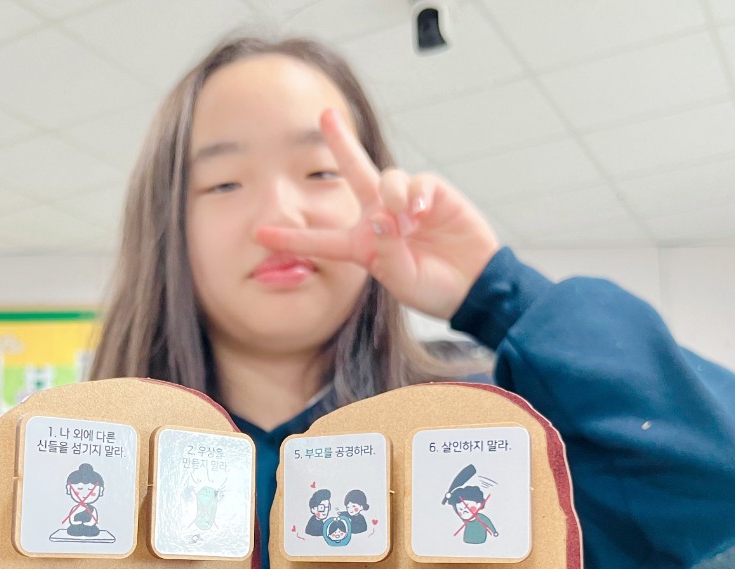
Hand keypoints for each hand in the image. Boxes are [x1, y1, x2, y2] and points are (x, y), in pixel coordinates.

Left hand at [255, 108, 498, 320]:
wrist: (475, 287)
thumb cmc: (434, 288)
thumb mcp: (401, 280)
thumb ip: (386, 250)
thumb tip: (383, 214)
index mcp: (361, 245)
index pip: (320, 239)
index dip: (291, 236)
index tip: (259, 233)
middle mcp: (380, 217)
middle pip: (354, 172)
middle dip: (341, 142)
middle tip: (325, 114)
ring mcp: (406, 203)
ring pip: (386, 179)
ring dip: (393, 197)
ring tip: (409, 222)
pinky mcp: (433, 193)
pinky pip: (416, 181)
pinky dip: (416, 195)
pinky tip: (422, 214)